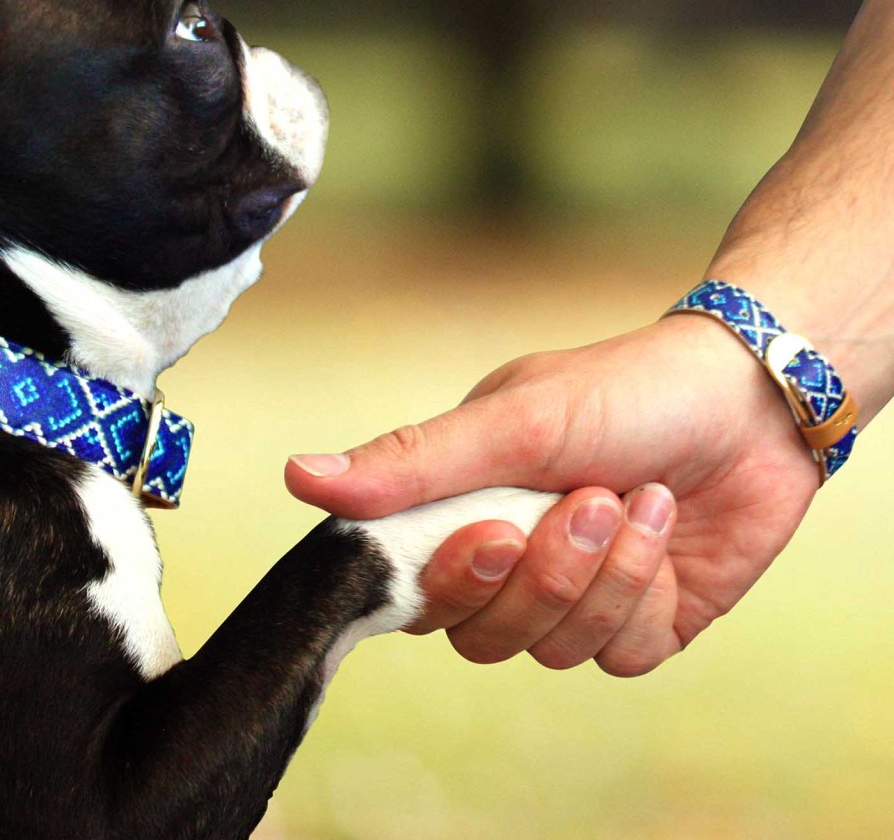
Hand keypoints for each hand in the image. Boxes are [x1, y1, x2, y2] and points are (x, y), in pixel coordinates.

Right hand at [285, 312, 819, 674]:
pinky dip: (643, 591)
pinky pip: (616, 654)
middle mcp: (509, 562)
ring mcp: (572, 598)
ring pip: (550, 648)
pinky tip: (664, 526)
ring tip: (633, 499)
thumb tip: (298, 477)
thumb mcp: (513, 419)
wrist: (747, 400)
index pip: (414, 586)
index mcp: (462, 508)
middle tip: (586, 499)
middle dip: (543, 574)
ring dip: (601, 573)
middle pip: (481, 634)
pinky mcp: (635, 625)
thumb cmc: (621, 391)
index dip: (450, 581)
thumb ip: (411, 461)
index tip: (496, 533)